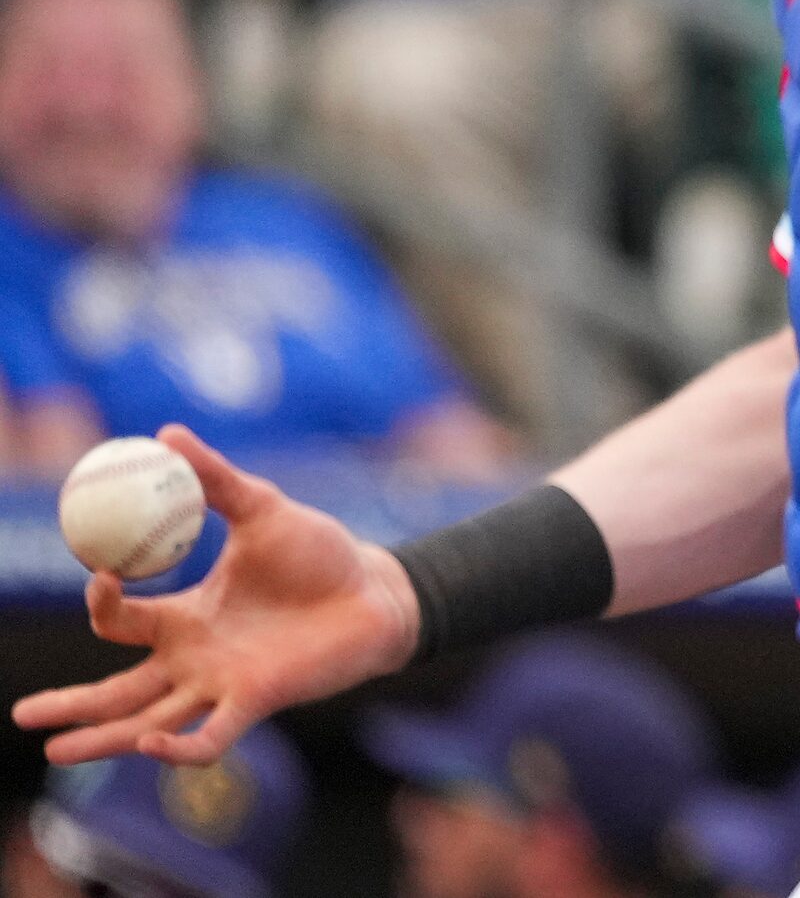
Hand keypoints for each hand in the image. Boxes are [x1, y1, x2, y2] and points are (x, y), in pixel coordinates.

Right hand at [12, 427, 419, 765]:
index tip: (100, 574)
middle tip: (22, 714)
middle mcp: (195, 658)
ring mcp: (223, 685)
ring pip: (149, 721)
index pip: (124, 622)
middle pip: (118, 689)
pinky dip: (179, 747)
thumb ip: (214, 478)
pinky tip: (152, 746)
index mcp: (187, 616)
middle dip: (69, 704)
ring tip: (52, 752)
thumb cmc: (320, 551)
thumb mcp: (262, 508)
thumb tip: (164, 433)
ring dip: (102, 738)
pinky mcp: (258, 702)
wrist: (377, 589)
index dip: (104, 603)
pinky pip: (210, 737)